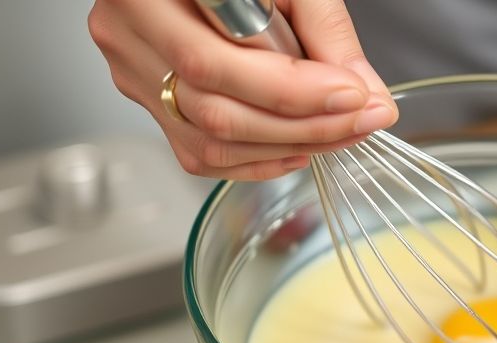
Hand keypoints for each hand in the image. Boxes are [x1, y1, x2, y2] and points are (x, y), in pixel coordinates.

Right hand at [88, 0, 396, 179]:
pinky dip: (259, 160)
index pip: (217, 62)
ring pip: (210, 141)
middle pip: (215, 111)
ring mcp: (134, 72)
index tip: (353, 95)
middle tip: (361, 120)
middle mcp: (130, 34)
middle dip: (302, 126)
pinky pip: (201, 153)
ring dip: (288, 146)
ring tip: (341, 131)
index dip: (293, 91)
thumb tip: (366, 95)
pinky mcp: (149, 101)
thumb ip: (326, 29)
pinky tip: (298, 146)